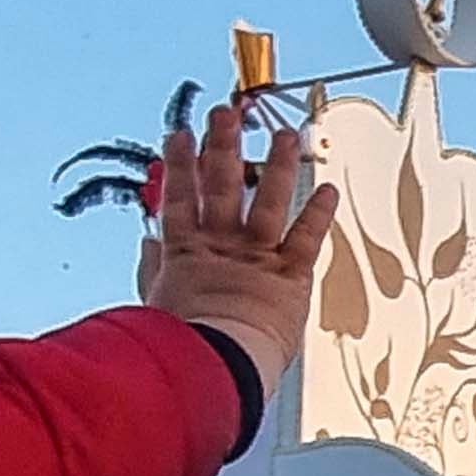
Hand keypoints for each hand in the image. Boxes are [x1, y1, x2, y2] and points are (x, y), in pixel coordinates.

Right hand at [144, 103, 339, 390]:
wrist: (214, 363)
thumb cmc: (181, 348)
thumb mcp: (156, 304)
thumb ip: (152, 271)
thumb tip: (146, 243)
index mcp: (184, 255)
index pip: (179, 198)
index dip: (178, 165)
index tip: (179, 137)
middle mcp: (221, 247)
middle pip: (221, 184)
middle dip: (222, 145)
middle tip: (225, 113)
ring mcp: (255, 256)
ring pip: (268, 199)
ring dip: (277, 163)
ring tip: (284, 133)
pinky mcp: (288, 273)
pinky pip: (307, 236)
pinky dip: (320, 212)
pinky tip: (329, 187)